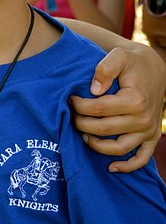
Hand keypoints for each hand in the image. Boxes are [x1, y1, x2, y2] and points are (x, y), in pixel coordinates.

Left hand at [69, 43, 165, 171]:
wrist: (153, 69)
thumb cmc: (132, 63)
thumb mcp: (119, 56)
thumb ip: (105, 69)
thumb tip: (93, 91)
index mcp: (135, 100)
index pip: (98, 109)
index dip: (79, 106)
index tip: (70, 99)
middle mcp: (143, 119)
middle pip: (104, 129)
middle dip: (81, 124)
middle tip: (71, 116)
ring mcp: (148, 131)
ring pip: (118, 148)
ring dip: (96, 145)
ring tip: (82, 135)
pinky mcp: (151, 138)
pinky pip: (141, 158)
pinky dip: (127, 166)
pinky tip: (110, 167)